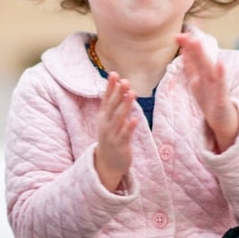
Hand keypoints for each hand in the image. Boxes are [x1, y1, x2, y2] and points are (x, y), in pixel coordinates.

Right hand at [93, 73, 136, 191]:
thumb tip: (122, 87)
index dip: (110, 87)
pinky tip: (134, 119)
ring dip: (125, 106)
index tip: (113, 74)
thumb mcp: (110, 121)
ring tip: (131, 94)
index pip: (106, 98)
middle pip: (112, 106)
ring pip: (119, 118)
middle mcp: (106, 124)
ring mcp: (112, 134)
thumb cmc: (111, 138)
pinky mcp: (120, 145)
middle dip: (118, 93)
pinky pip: (125, 135)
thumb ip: (115, 105)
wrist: (107, 163)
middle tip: (125, 81)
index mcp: (103, 116)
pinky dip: (129, 127)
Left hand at [178, 32, 237, 151]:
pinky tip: (220, 64)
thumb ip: (191, 67)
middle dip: (193, 48)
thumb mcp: (197, 83)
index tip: (177, 35)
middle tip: (185, 35)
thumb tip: (183, 50)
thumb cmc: (210, 101)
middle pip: (201, 61)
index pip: (194, 59)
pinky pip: (221, 87)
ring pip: (209, 70)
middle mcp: (209, 79)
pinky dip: (221, 75)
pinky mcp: (222, 100)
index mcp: (201, 76)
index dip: (187, 47)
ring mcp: (217, 88)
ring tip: (198, 43)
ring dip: (204, 56)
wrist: (225, 122)